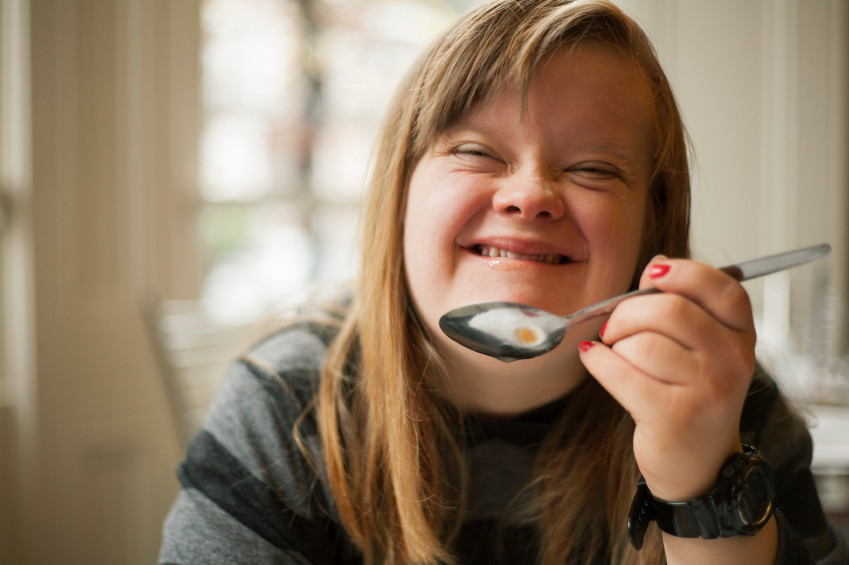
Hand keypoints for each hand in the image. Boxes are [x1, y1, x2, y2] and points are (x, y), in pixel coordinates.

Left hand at [578, 256, 756, 500]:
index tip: (650, 277)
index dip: (682, 273)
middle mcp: (733, 361)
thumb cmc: (691, 396)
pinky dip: (597, 361)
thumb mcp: (702, 349)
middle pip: (670, 310)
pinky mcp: (674, 416)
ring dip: (615, 345)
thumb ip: (684, 306)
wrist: (698, 464)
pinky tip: (593, 359)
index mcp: (741, 335)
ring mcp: (707, 390)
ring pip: (642, 343)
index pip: (722, 287)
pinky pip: (620, 372)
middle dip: (627, 313)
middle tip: (615, 329)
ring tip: (617, 356)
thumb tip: (655, 266)